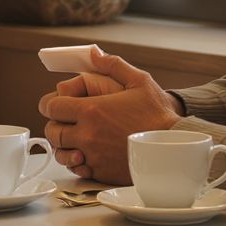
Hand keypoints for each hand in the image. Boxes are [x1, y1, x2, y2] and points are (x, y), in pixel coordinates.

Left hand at [38, 47, 183, 182]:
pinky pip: (77, 168)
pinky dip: (77, 161)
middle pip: (53, 132)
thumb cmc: (158, 113)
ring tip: (75, 138)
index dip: (52, 104)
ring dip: (63, 145)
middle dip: (56, 125)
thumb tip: (93, 53)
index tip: (58, 104)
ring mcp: (92, 156)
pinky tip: (87, 153)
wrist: (174, 146)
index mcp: (91, 110)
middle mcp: (87, 134)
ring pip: (61, 153)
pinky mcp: (101, 172)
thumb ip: (112, 65)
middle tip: (66, 122)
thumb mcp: (139, 80)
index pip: (51, 107)